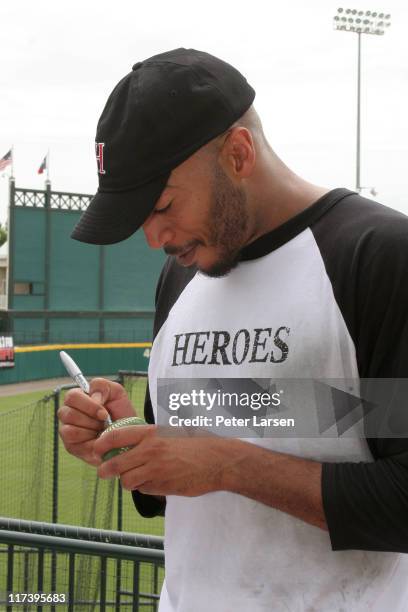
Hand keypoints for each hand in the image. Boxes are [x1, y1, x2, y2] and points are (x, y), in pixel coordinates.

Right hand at [58, 378, 135, 465]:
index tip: (104, 414)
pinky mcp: (70, 445)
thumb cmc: (121, 412)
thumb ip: (102, 386)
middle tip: (104, 423)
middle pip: (66, 413)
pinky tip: (97, 440)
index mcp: (78, 398)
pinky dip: (87, 440)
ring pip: (68, 429)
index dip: (88, 405)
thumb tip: (92, 397)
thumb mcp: (116, 393)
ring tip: (101, 430)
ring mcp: (68, 429)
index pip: (71, 396)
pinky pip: (71, 441)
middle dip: (90, 420)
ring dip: (89, 430)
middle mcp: (69, 413)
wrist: (129, 435)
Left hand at [93, 425, 235, 496]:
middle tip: (104, 471)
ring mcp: (156, 471)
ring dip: (127, 481)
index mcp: (151, 433)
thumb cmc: (196, 442)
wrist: (218, 460)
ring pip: (127, 481)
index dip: (101, 445)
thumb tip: (127, 441)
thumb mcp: (170, 431)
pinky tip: (153, 481)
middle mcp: (150, 451)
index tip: (97, 450)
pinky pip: (144, 489)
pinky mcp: (163, 487)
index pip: (114, 437)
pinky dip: (144, 487)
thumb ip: (148, 437)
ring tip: (133, 477)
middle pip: (115, 464)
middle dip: (105, 470)